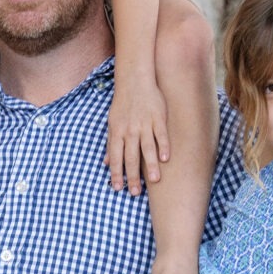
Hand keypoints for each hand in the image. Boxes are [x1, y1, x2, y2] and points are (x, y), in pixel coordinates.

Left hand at [106, 76, 168, 195]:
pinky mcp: (158, 117)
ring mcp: (144, 124)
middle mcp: (130, 130)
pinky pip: (161, 134)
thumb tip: (106, 163)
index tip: (118, 188)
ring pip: (147, 147)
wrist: (134, 81)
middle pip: (131, 157)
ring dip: (150, 165)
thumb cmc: (122, 104)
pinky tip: (166, 158)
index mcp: (117, 132)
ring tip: (154, 181)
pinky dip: (163, 146)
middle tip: (135, 192)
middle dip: (132, 176)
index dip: (116, 173)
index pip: (116, 157)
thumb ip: (111, 144)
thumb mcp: (112, 123)